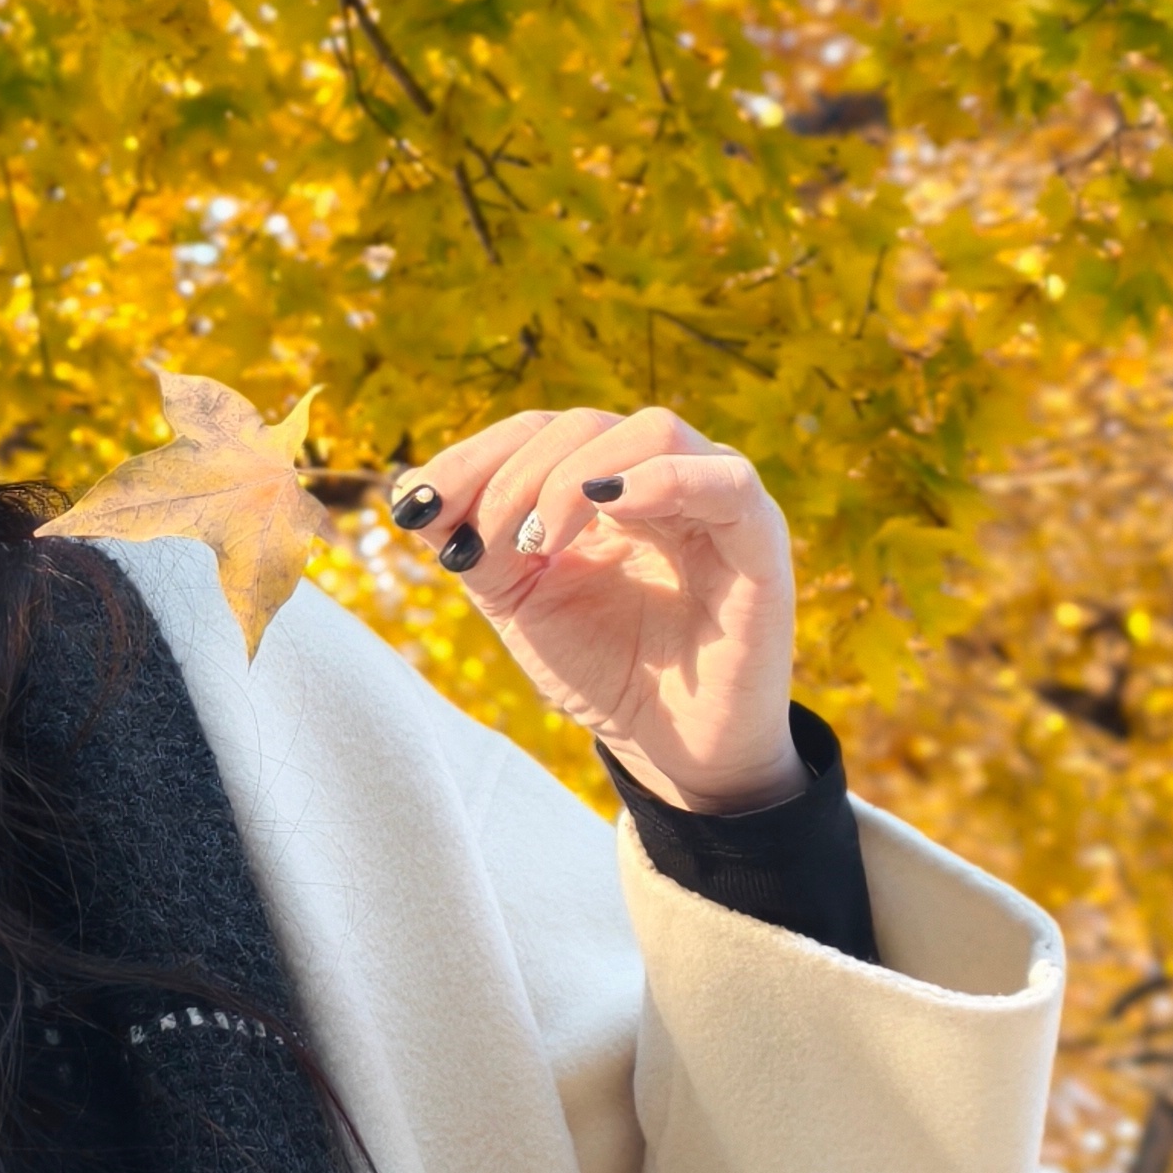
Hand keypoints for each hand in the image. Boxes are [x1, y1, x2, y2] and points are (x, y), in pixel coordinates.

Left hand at [390, 406, 803, 811]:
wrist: (669, 747)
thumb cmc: (602, 668)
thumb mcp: (518, 601)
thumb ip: (476, 543)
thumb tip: (413, 489)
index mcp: (601, 482)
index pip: (536, 432)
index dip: (472, 457)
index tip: (415, 506)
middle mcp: (658, 477)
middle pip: (581, 426)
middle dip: (513, 477)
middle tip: (484, 543)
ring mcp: (713, 500)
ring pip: (650, 430)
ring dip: (575, 478)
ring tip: (537, 544)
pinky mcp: (759, 539)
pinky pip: (726, 480)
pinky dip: (663, 479)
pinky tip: (608, 506)